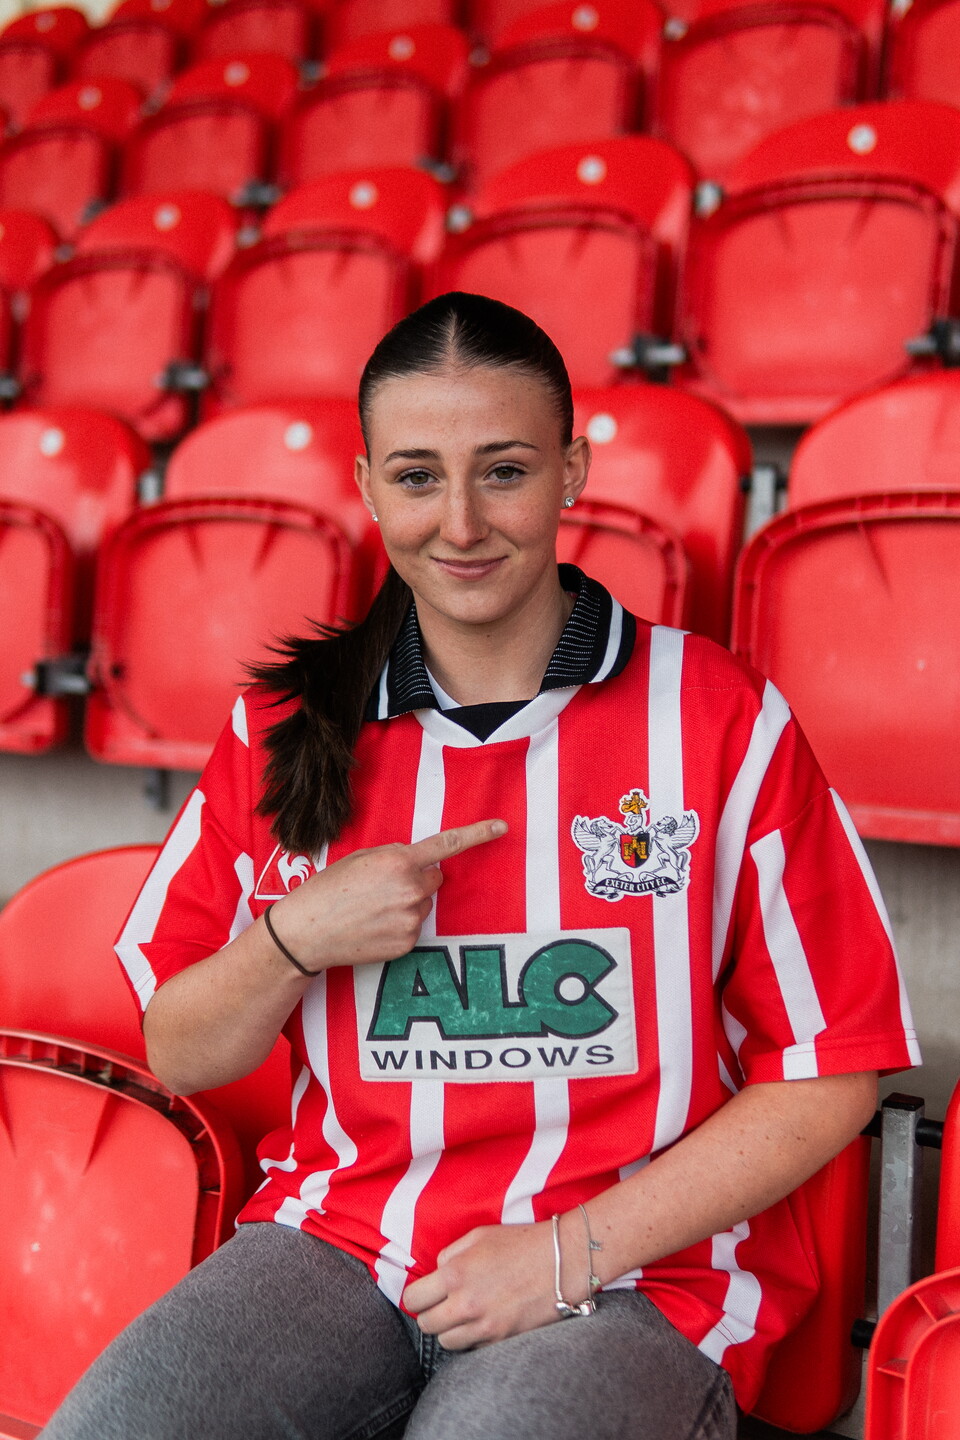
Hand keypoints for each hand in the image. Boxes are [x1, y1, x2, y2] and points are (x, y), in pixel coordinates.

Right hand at [267, 819, 506, 972]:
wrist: (308, 932)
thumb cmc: (329, 889)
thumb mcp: (361, 858)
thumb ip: (395, 855)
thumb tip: (418, 862)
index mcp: (398, 861)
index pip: (447, 845)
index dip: (478, 834)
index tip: (502, 827)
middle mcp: (411, 889)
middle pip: (434, 879)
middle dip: (417, 879)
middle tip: (383, 888)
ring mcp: (411, 919)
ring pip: (424, 905)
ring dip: (407, 904)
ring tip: (372, 909)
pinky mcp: (407, 943)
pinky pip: (414, 928)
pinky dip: (400, 926)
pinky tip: (374, 926)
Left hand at [402, 1222, 562, 1349]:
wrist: (562, 1262)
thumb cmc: (521, 1243)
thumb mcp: (479, 1236)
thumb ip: (450, 1254)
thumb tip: (436, 1273)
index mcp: (455, 1274)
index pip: (413, 1300)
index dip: (417, 1296)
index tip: (425, 1294)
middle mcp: (466, 1304)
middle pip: (427, 1326)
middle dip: (432, 1314)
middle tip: (444, 1304)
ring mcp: (485, 1326)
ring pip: (447, 1342)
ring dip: (451, 1329)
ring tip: (465, 1313)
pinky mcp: (502, 1341)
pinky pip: (473, 1348)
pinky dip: (474, 1338)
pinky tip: (485, 1320)